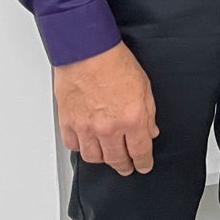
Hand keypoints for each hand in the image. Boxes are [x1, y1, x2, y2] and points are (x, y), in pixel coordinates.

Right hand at [52, 41, 158, 175]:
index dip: (143, 162)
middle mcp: (108, 128)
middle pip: (117, 159)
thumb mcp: (144, 87)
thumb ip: (149, 113)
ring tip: (109, 157)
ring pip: (94, 157)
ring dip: (104, 159)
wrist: (87, 51)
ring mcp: (86, 128)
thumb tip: (150, 131)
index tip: (144, 166)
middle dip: (125, 166)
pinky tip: (88, 144)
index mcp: (132, 119)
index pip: (140, 151)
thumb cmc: (115, 63)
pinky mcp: (68, 123)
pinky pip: (74, 146)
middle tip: (127, 167)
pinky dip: (82, 148)